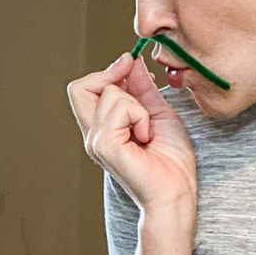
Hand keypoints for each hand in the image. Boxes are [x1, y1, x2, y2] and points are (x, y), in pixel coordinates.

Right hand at [68, 53, 197, 215]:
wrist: (176, 192)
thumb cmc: (171, 162)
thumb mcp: (157, 113)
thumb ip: (142, 87)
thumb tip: (132, 62)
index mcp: (101, 128)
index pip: (83, 88)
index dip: (107, 71)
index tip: (130, 65)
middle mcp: (93, 135)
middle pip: (79, 88)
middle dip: (110, 75)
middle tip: (135, 80)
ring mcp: (96, 141)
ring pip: (108, 94)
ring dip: (137, 104)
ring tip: (147, 129)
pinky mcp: (105, 146)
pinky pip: (120, 108)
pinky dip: (140, 115)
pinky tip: (146, 136)